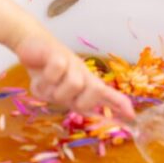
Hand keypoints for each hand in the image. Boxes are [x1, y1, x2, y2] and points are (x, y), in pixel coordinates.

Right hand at [16, 36, 134, 118]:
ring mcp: (72, 64)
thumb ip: (80, 103)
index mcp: (86, 85)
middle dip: (78, 100)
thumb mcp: (63, 91)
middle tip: (62, 95)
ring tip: (48, 83)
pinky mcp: (58, 53)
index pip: (107, 95)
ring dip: (56, 89)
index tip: (131, 115)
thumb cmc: (49, 72)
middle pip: (94, 92)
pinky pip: (57, 69)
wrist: (31, 47)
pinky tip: (41, 74)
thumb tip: (102, 114)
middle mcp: (83, 74)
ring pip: (74, 83)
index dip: (119, 104)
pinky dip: (47, 77)